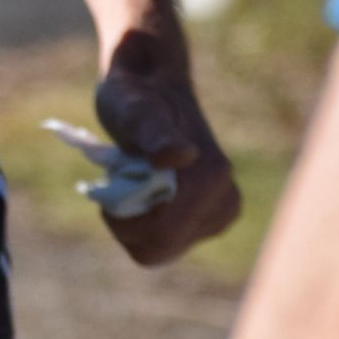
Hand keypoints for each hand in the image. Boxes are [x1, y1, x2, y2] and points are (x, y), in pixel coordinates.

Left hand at [92, 29, 241, 266]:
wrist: (150, 90)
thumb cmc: (135, 97)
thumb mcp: (133, 109)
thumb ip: (153, 132)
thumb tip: (182, 155)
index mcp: (212, 180)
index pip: (161, 237)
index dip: (124, 219)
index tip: (113, 180)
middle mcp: (225, 203)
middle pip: (159, 249)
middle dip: (129, 220)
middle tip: (121, 178)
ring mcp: (219, 216)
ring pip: (159, 249)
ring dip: (134, 219)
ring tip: (133, 179)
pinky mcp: (207, 222)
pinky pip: (161, 243)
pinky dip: (141, 222)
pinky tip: (140, 190)